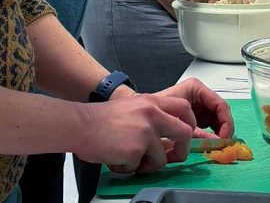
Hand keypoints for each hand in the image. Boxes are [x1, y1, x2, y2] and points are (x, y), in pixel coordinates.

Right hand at [75, 93, 195, 173]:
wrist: (80, 124)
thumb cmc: (101, 118)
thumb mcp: (133, 106)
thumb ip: (152, 116)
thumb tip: (167, 136)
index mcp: (152, 102)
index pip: (184, 108)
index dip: (189, 123)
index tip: (186, 134)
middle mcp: (152, 113)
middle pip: (185, 132)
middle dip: (182, 150)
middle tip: (171, 156)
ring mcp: (145, 131)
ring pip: (162, 158)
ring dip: (147, 164)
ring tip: (130, 157)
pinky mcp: (135, 148)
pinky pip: (140, 167)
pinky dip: (129, 168)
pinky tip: (118, 158)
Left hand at [157, 77, 234, 137]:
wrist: (143, 114)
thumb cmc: (156, 111)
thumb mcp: (178, 123)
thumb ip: (199, 133)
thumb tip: (216, 142)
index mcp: (195, 88)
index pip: (220, 104)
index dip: (226, 121)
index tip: (224, 136)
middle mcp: (199, 94)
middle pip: (221, 111)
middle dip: (224, 127)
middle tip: (222, 143)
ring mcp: (200, 103)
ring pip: (218, 117)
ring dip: (219, 131)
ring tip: (215, 143)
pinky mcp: (198, 113)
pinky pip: (212, 122)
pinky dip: (213, 132)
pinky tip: (208, 140)